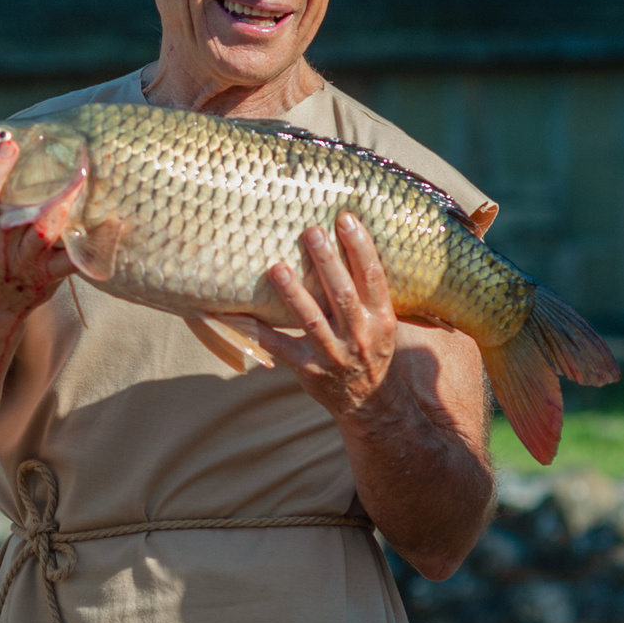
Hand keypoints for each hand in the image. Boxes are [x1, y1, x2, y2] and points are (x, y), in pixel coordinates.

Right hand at [0, 138, 81, 324]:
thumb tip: (5, 143)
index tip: (9, 144)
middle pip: (20, 213)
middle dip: (40, 187)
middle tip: (64, 157)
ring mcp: (23, 262)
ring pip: (44, 233)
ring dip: (65, 207)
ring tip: (82, 179)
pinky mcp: (46, 276)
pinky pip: (72, 259)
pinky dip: (93, 242)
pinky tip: (113, 224)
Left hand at [253, 212, 400, 424]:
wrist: (370, 404)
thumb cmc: (371, 349)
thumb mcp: (382, 321)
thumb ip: (368, 290)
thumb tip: (348, 239)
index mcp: (382, 318)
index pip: (372, 277)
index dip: (360, 247)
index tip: (345, 218)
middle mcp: (361, 335)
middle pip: (342, 294)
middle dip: (326, 261)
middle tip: (310, 231)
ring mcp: (335, 355)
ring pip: (312, 320)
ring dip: (293, 293)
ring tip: (277, 268)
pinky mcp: (310, 370)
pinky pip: (281, 347)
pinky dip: (260, 331)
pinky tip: (241, 314)